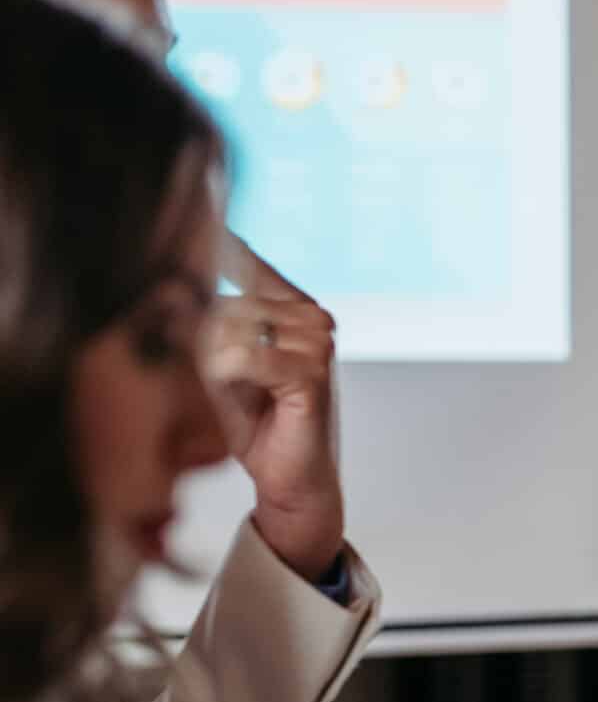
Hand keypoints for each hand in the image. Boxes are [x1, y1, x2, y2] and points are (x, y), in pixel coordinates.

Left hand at [202, 232, 343, 580]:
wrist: (289, 476)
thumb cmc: (259, 421)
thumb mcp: (221, 362)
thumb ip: (205, 324)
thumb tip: (176, 290)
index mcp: (294, 307)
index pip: (246, 261)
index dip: (220, 249)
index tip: (205, 224)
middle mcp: (312, 316)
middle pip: (227, 303)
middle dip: (211, 346)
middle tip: (232, 384)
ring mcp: (317, 342)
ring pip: (232, 330)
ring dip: (221, 368)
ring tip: (247, 396)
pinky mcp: (311, 372)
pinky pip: (244, 359)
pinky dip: (231, 380)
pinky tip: (253, 400)